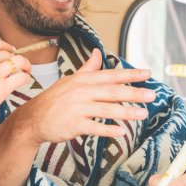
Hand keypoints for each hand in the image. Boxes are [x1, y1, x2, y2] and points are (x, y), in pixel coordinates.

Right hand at [0, 39, 30, 106]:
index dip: (7, 46)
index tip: (11, 50)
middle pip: (8, 53)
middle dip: (14, 59)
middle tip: (18, 65)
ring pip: (18, 61)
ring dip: (25, 65)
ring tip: (27, 69)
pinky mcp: (2, 87)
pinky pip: (21, 77)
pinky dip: (26, 77)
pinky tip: (25, 79)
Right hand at [16, 48, 155, 145]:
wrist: (32, 119)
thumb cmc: (54, 99)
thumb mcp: (70, 80)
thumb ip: (87, 68)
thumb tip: (98, 53)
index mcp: (83, 80)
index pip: (110, 75)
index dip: (130, 74)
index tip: (147, 74)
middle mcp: (81, 91)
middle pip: (112, 91)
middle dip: (134, 93)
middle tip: (152, 95)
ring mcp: (77, 108)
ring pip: (106, 109)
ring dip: (126, 112)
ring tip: (143, 114)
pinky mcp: (73, 124)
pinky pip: (94, 127)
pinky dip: (108, 130)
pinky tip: (121, 132)